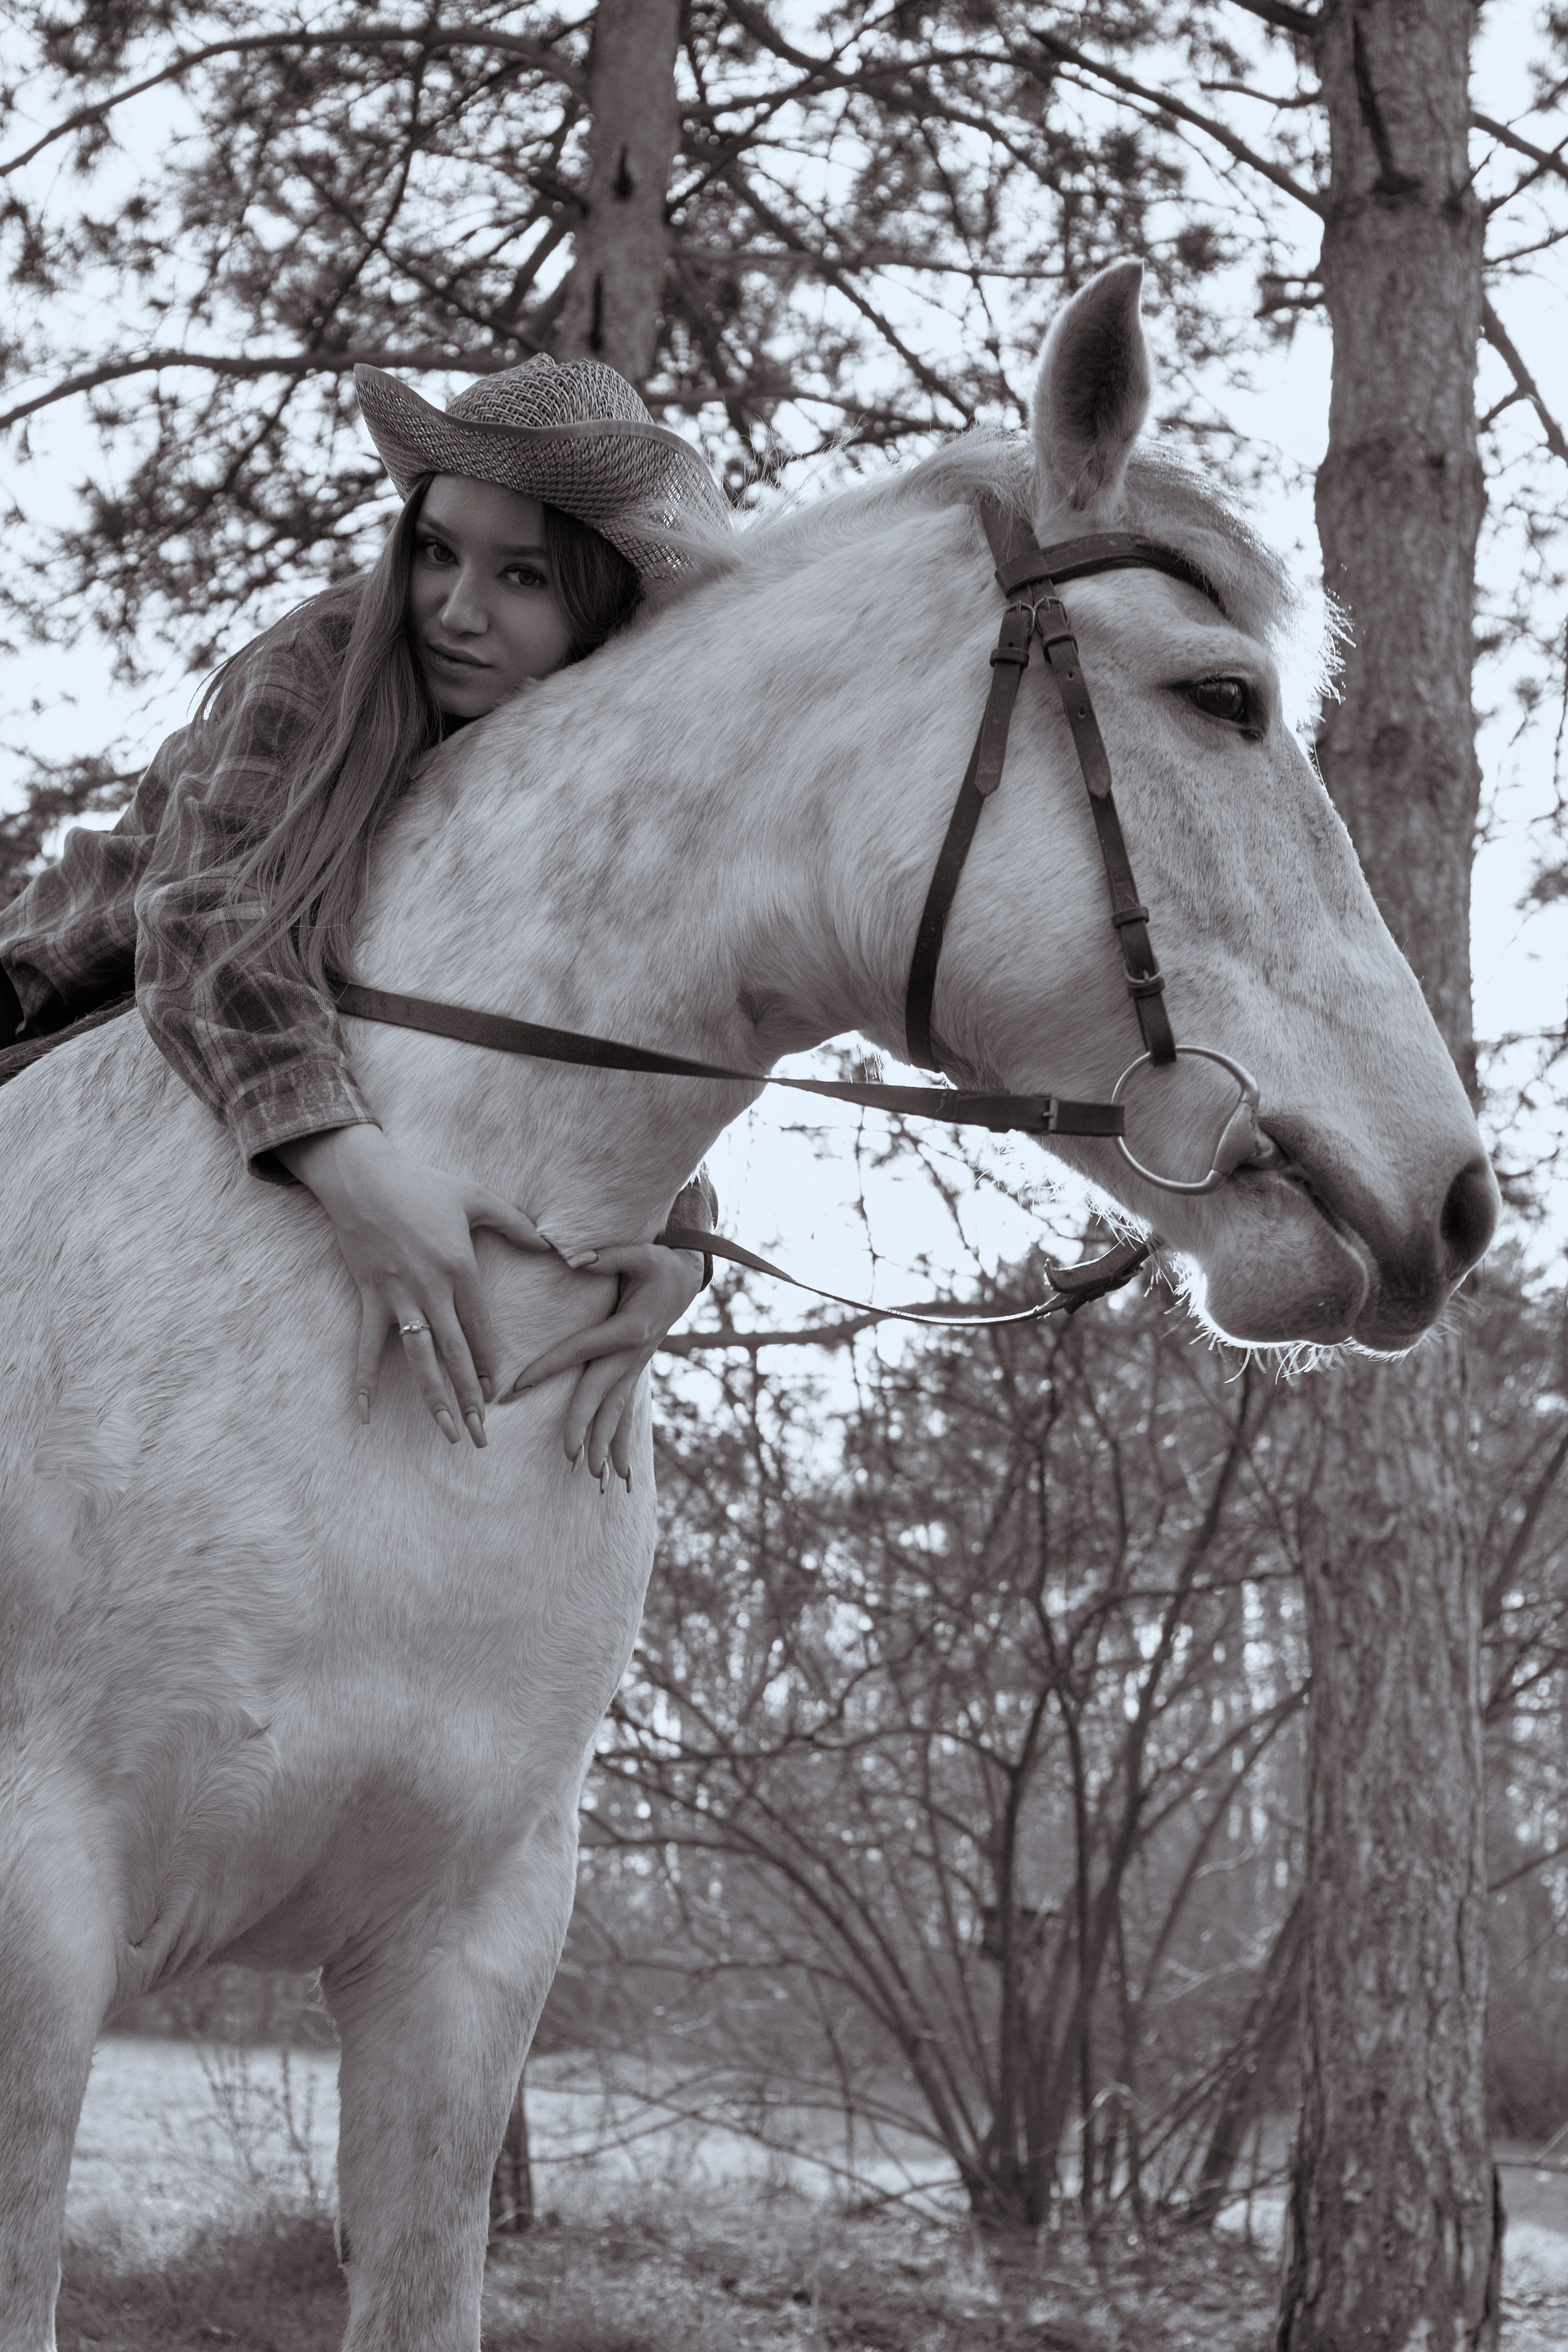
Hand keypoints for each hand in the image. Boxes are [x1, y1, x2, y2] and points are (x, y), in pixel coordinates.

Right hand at [279, 1123, 549, 1446]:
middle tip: (481, 1435)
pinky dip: (362, 1381)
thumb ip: (517, 1224)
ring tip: (447, 1434)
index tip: (499, 1394)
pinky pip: (365, 1347)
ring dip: (432, 1398)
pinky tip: (364, 1415)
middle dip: (469, 1397)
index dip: (491, 1363)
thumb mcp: (477, 1197)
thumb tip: (555, 1243)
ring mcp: (396, 1296)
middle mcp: (429, 1289)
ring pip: (417, 1358)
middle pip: (454, 1353)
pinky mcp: (368, 1297)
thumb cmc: (423, 1184)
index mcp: (460, 1268)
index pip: (481, 1328)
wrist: (363, 1176)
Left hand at [504, 1242, 705, 1482]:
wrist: (687, 1278)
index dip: (546, 1368)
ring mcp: (634, 1367)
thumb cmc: (659, 1263)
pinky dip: (622, 1442)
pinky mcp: (633, 1372)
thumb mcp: (638, 1254)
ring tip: (595, 1476)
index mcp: (627, 1329)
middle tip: (565, 1454)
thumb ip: (605, 1256)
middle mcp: (632, 1355)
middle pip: (601, 1394)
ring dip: (606, 1444)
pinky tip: (619, 1473)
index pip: (578, 1350)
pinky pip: (626, 1412)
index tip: (517, 1386)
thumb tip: (574, 1257)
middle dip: (582, 1424)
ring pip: (617, 1411)